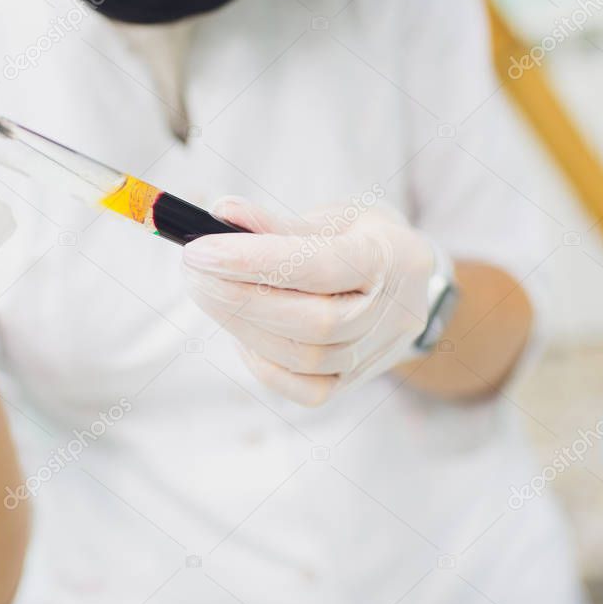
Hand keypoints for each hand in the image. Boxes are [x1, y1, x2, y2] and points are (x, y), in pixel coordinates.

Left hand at [183, 196, 437, 406]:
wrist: (410, 284)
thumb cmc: (364, 239)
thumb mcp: (335, 216)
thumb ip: (279, 222)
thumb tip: (221, 213)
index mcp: (392, 259)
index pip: (320, 267)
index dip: (256, 260)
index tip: (200, 248)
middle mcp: (390, 314)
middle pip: (313, 322)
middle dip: (240, 297)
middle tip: (192, 270)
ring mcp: (374, 355)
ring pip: (304, 358)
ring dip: (242, 325)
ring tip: (206, 291)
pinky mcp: (352, 382)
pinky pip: (304, 389)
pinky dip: (263, 363)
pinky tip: (241, 332)